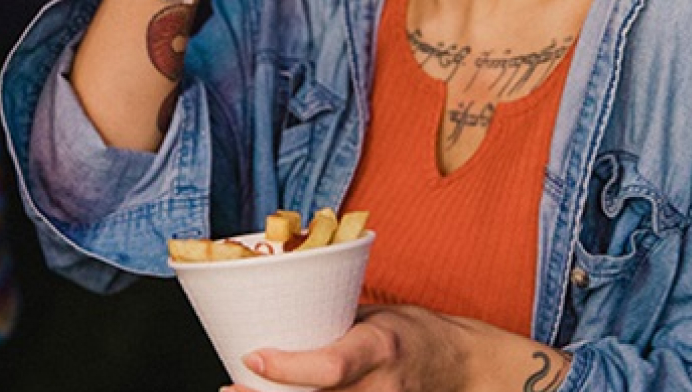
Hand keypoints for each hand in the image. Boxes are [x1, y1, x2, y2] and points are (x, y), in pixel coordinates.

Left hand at [232, 306, 570, 391]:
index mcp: (380, 347)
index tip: (252, 356)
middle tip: (231, 390)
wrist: (460, 366)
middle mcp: (381, 386)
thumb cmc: (413, 332)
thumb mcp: (375, 314)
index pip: (333, 366)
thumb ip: (330, 319)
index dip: (290, 367)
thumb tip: (274, 307)